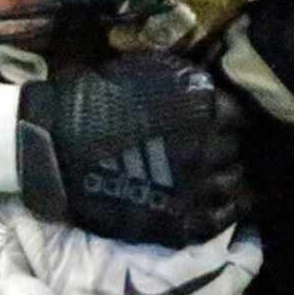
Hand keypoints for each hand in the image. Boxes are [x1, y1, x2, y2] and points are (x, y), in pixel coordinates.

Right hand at [16, 56, 245, 248]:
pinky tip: (217, 207)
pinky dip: (223, 213)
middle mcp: (209, 147)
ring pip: (234, 186)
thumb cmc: (94, 102)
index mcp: (204, 107)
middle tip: (211, 151)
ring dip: (227, 180)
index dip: (228, 119)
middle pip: (236, 150)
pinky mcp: (180, 222)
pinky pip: (219, 220)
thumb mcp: (145, 72)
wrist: (54, 148)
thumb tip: (207, 88)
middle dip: (226, 148)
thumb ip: (184, 82)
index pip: (239, 115)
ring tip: (214, 179)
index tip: (218, 122)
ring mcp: (197, 188)